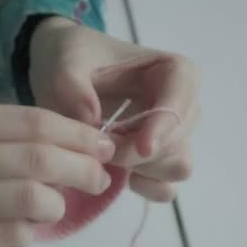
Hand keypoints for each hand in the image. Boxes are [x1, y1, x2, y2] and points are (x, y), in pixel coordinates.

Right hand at [0, 101, 115, 246]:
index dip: (74, 133)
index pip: (30, 120)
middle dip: (82, 167)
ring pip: (29, 199)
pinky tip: (28, 228)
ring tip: (59, 205)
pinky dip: (30, 231)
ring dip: (58, 203)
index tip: (99, 143)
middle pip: (38, 157)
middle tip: (99, 175)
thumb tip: (54, 145)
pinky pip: (8, 236)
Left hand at [29, 17, 200, 201]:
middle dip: (138, 152)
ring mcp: (171, 135)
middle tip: (99, 148)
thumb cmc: (74, 58)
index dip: (166, 124)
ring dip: (141, 170)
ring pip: (177, 166)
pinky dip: (145, 188)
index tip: (142, 146)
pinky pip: (166, 187)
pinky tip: (118, 178)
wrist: (63, 74)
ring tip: (104, 157)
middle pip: (179, 140)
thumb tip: (91, 116)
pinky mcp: (157, 160)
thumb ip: (72, 82)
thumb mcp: (66, 60)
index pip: (183, 95)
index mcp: (171, 70)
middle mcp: (180, 104)